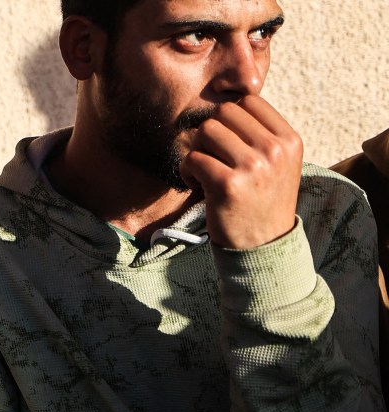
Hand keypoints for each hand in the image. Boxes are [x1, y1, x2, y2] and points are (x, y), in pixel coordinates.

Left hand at [181, 95, 302, 249]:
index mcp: (290, 140)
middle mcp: (275, 150)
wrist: (263, 246)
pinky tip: (197, 186)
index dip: (230, 119)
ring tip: (205, 173)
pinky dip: (187, 172)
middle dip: (211, 134)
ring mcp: (253, 166)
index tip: (228, 143)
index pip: (249, 102)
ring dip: (198, 151)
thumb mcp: (277, 163)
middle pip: (224, 113)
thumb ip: (260, 133)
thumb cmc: (262, 200)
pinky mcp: (228, 184)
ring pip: (206, 131)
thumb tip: (228, 99)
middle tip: (213, 159)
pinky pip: (193, 158)